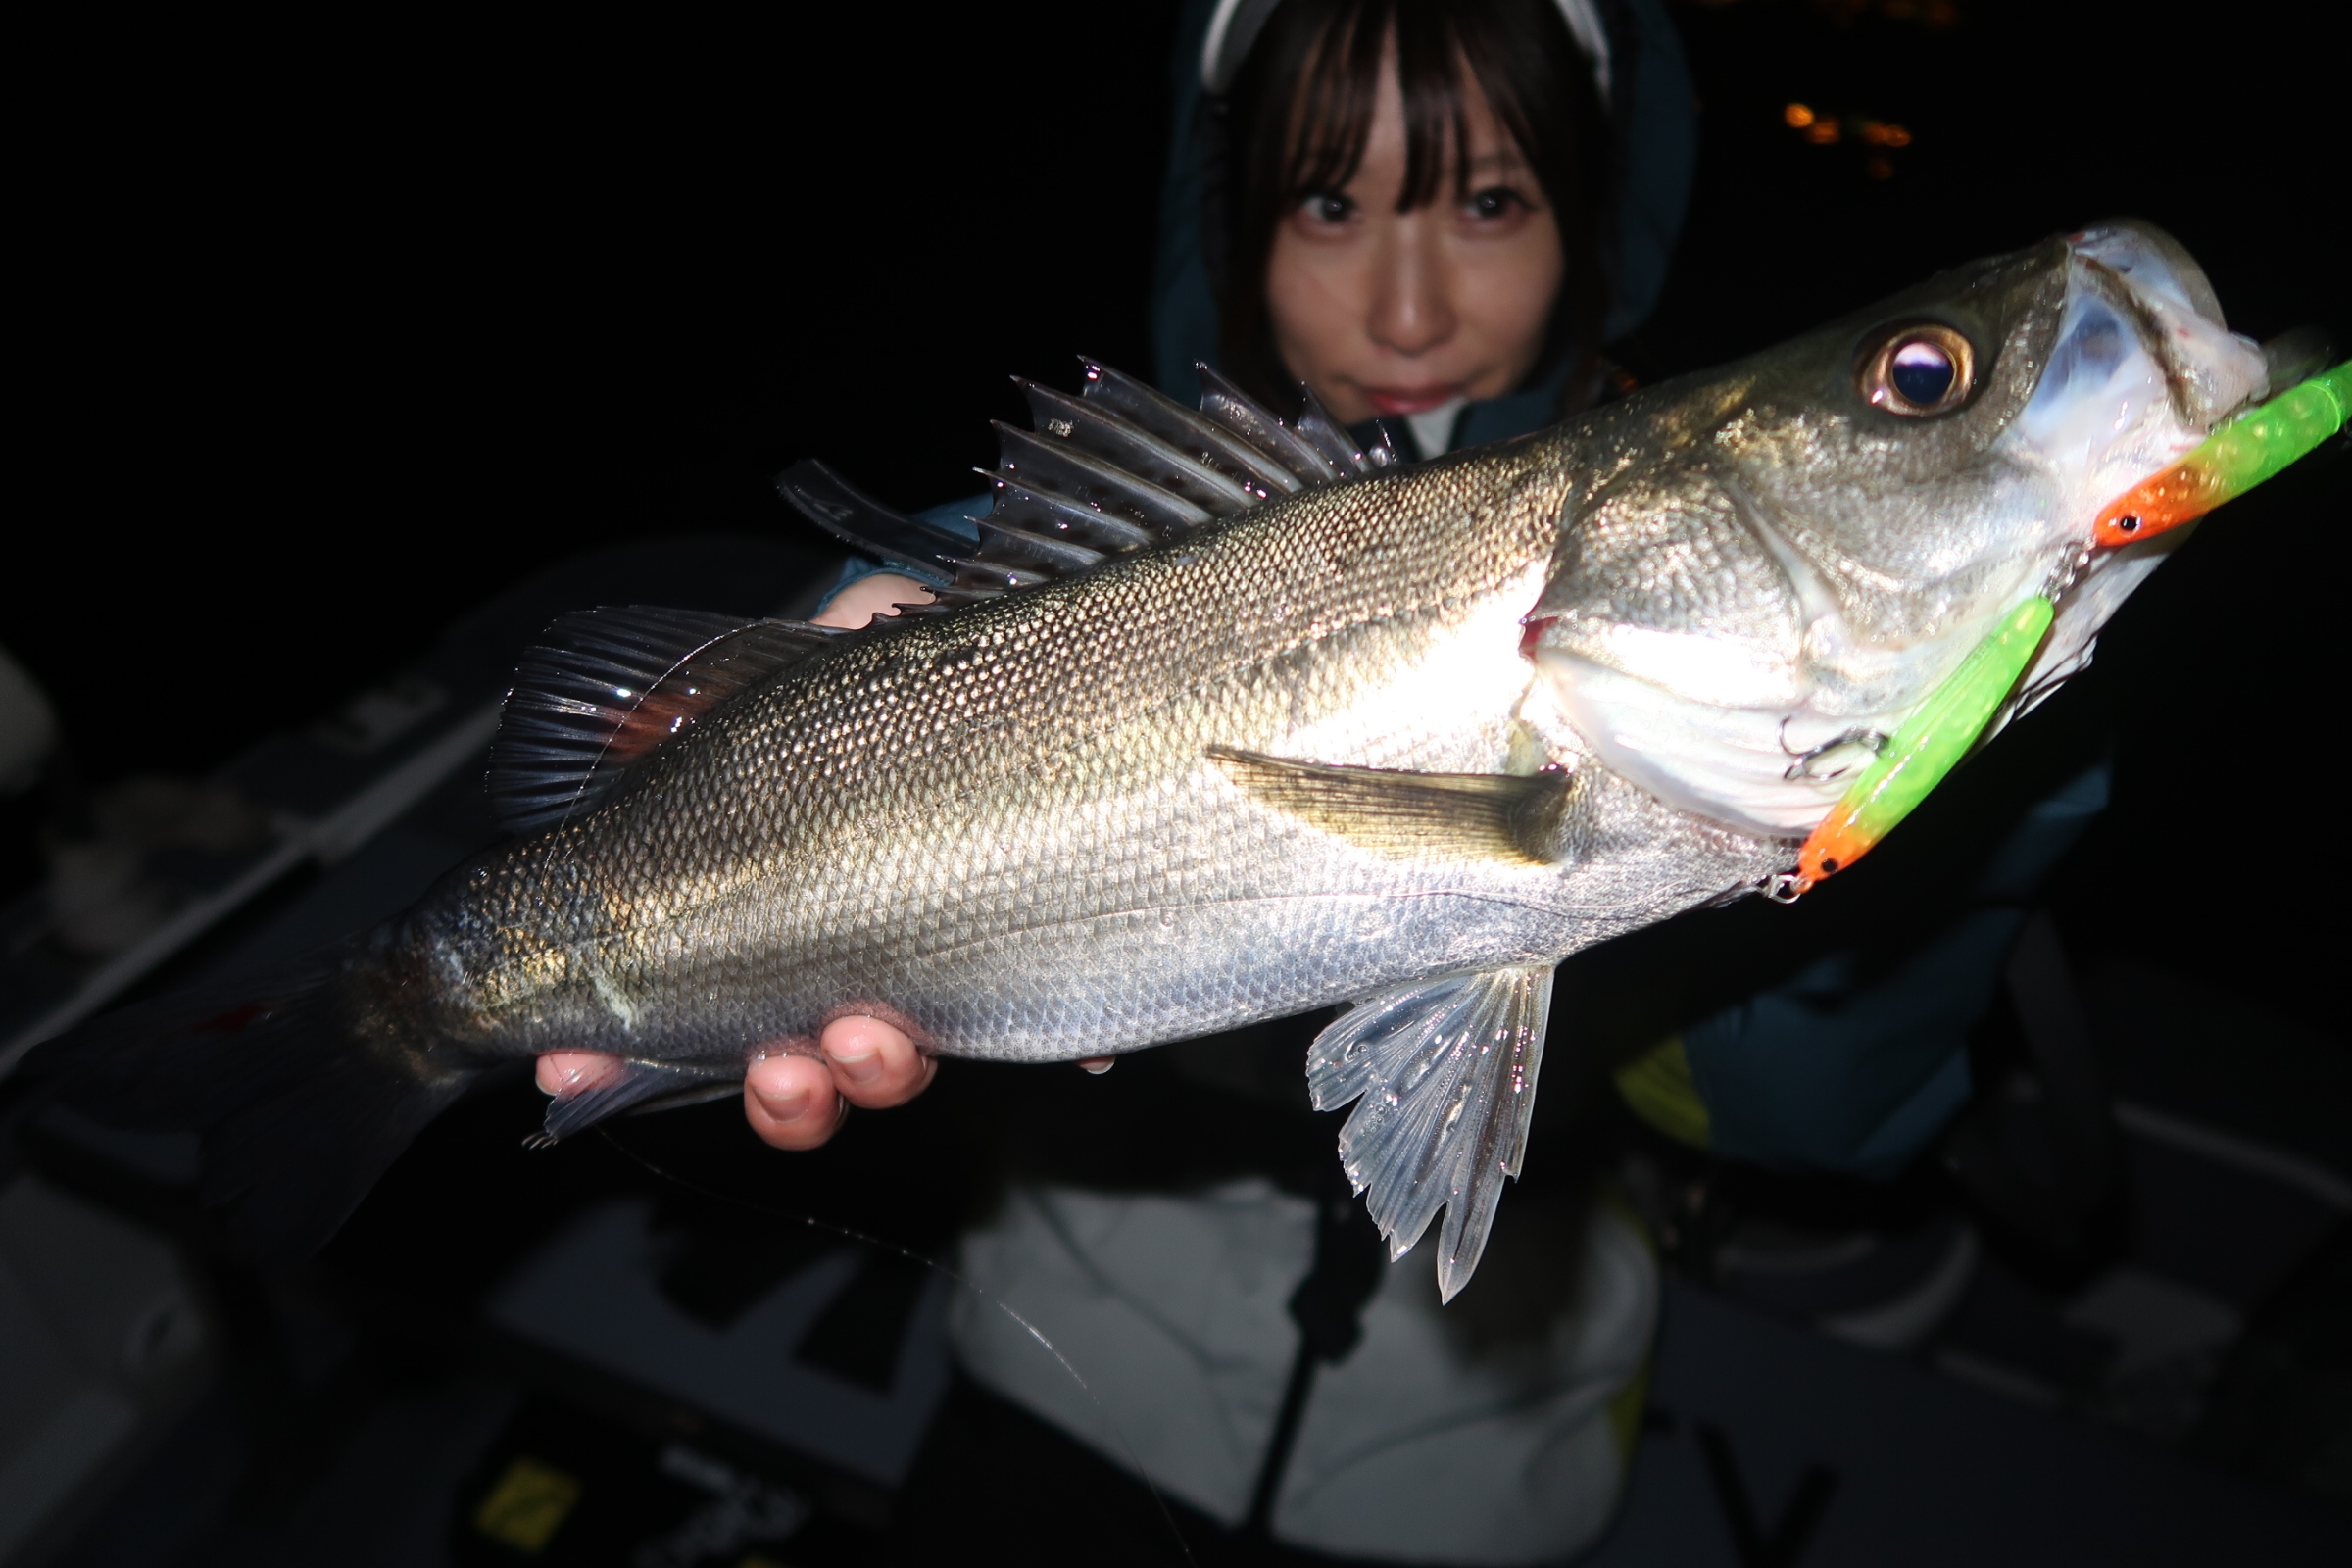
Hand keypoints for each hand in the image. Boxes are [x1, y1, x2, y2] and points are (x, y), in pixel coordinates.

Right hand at [532, 576, 1113, 1149]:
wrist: (1042, 652)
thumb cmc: (912, 662)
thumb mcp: (815, 657)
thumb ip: (727, 689)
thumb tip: (652, 723)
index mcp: (768, 907)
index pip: (678, 1002)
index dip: (612, 1053)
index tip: (572, 1065)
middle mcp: (849, 952)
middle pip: (794, 1067)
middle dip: (776, 1090)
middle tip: (777, 1068)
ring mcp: (942, 966)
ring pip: (896, 1066)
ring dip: (874, 1077)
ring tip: (872, 1042)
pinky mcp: (1047, 958)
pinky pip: (1054, 1027)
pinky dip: (1068, 1048)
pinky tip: (1083, 1051)